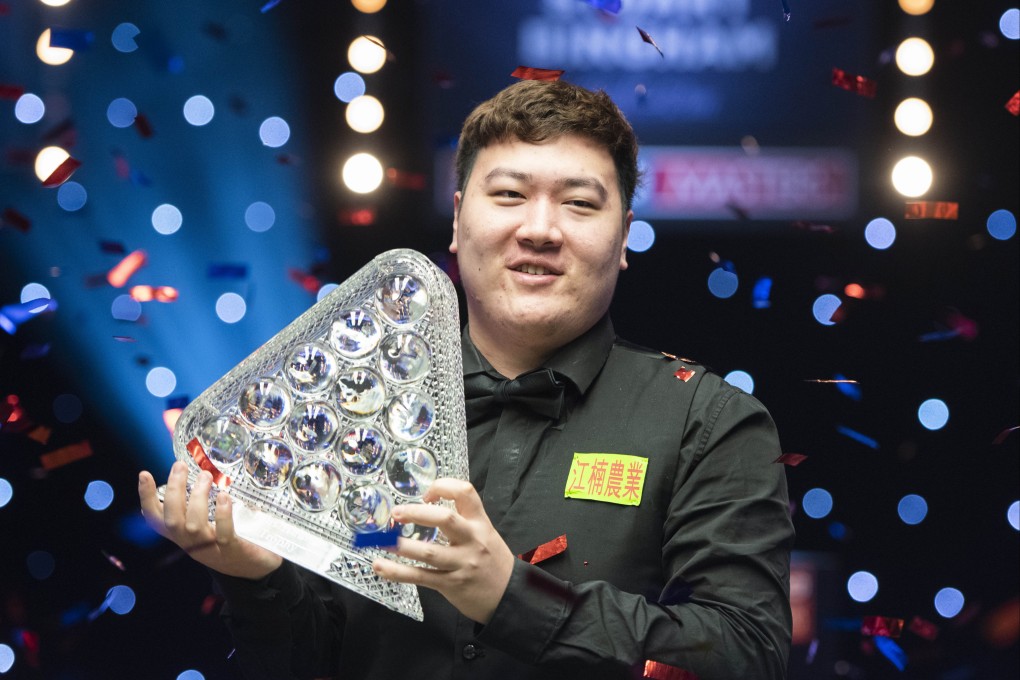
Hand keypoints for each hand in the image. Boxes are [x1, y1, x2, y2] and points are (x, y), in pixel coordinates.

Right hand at [138, 461, 282, 579]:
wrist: (255, 568)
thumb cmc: (229, 541)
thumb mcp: (207, 525)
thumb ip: (196, 507)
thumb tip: (194, 475)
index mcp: (182, 536)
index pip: (156, 519)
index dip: (147, 498)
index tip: (144, 474)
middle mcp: (191, 544)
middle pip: (173, 520)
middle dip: (174, 491)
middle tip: (180, 466)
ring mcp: (210, 549)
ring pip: (194, 525)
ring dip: (197, 498)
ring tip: (205, 476)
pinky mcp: (232, 551)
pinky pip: (223, 534)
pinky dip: (222, 515)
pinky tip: (224, 496)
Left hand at [371, 478, 514, 623]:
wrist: (509, 596)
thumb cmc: (493, 561)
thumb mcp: (486, 534)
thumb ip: (464, 520)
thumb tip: (428, 507)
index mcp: (480, 523)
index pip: (465, 492)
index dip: (442, 487)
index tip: (427, 494)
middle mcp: (472, 540)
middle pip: (445, 519)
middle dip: (417, 513)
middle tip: (397, 514)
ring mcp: (461, 563)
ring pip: (429, 552)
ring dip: (402, 545)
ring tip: (382, 540)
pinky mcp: (451, 584)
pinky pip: (420, 576)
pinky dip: (397, 572)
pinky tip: (380, 566)